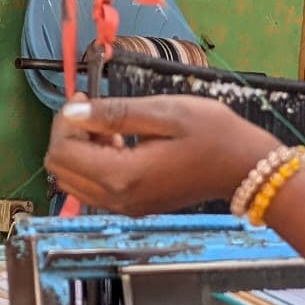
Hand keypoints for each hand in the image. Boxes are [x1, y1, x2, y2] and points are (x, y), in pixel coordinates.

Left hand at [46, 96, 279, 216]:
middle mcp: (117, 200)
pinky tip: (120, 144)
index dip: (65, 121)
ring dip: (80, 150)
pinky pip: (93, 188)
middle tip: (96, 110)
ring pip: (72, 181)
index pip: (61, 152)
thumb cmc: (212, 134)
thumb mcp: (164, 112)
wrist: (244, 167)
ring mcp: (125, 207)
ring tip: (111, 127)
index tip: (86, 98)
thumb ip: (114, 113)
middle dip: (68, 135)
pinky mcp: (133, 207)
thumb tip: (72, 112)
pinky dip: (94, 163)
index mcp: (122, 176)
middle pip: (59, 169)